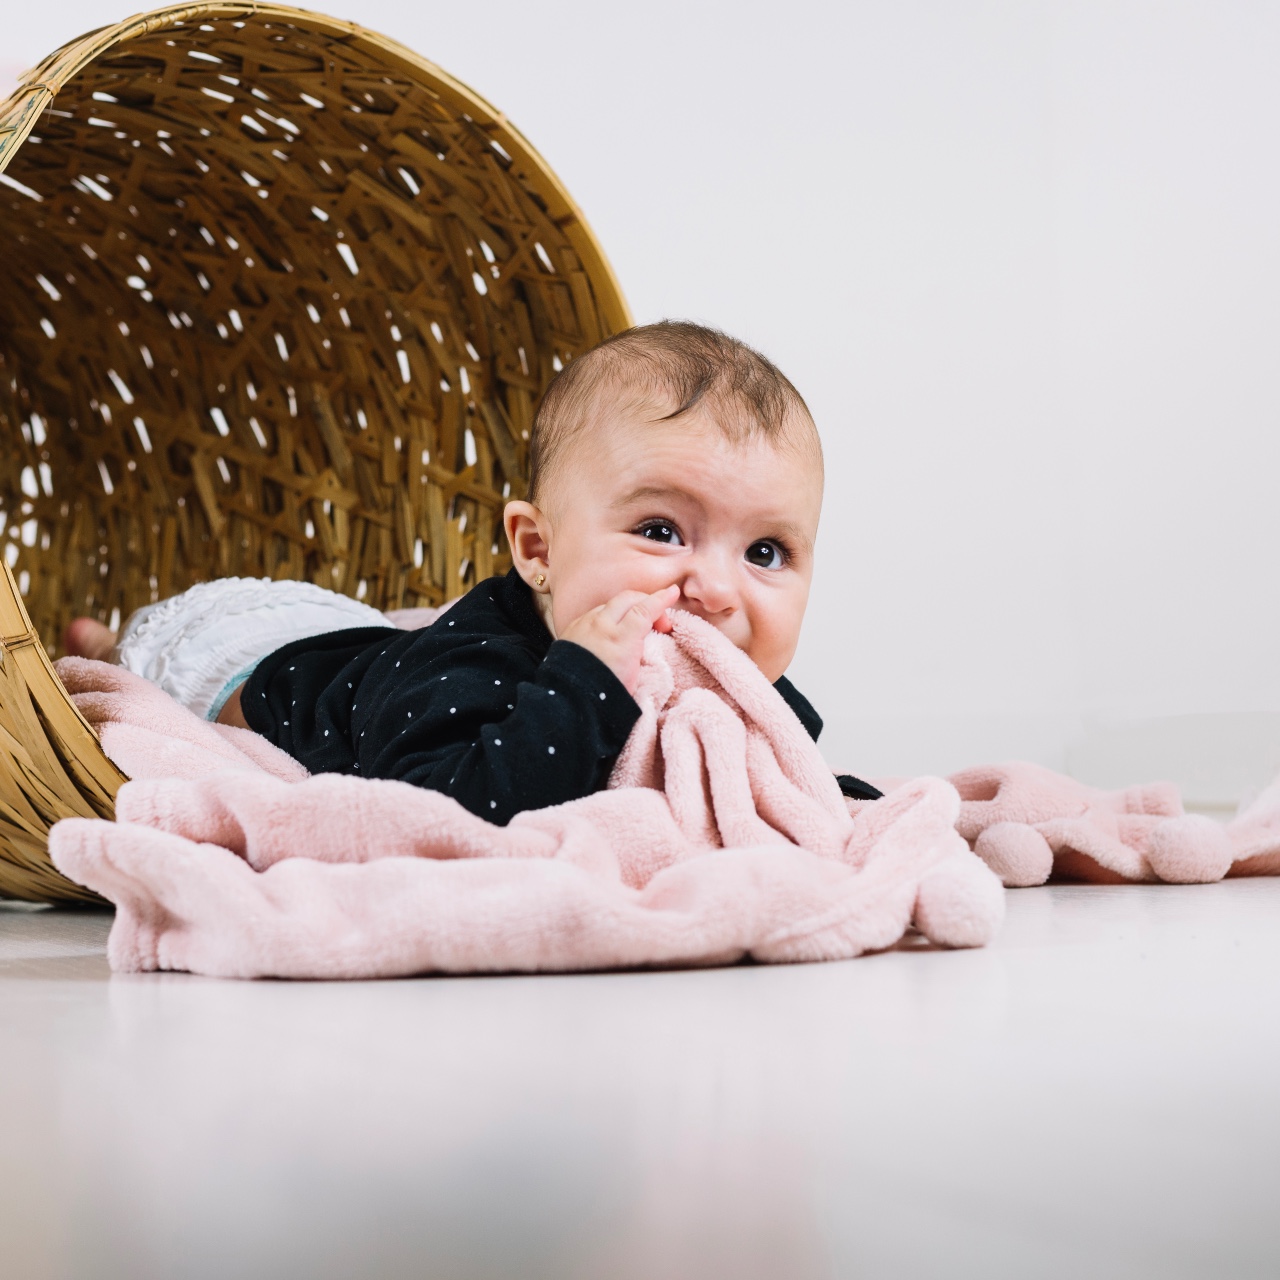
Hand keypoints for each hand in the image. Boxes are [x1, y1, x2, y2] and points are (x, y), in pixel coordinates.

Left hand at [559, 585, 678, 693]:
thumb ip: (641, 651)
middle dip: (646, 601)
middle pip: (628, 599)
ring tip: (633, 627)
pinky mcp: (572, 628)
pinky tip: (611, 630)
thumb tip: (646, 641)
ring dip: (626, 609)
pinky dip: (607, 616)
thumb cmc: (605, 696)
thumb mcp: (634, 677)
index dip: (661, 599)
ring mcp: (584, 624)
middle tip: (657, 621)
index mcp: (620, 638)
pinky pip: (594, 614)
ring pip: (609, 605)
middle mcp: (601, 625)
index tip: (673, 592)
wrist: (569, 702)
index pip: (645, 610)